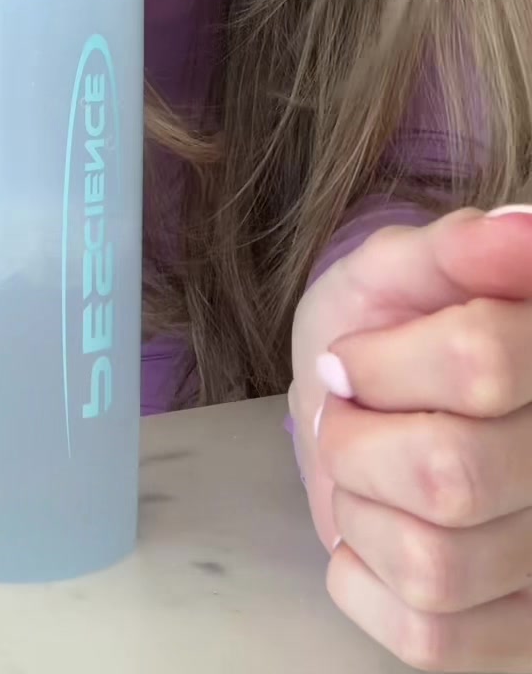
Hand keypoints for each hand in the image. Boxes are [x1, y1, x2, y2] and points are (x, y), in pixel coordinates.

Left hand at [290, 206, 531, 670]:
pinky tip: (374, 534)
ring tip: (367, 475)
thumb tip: (522, 231)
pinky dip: (366, 582)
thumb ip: (454, 249)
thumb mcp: (401, 269)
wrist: (369, 405)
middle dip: (358, 441)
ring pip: (436, 566)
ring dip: (360, 512)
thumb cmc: (387, 327)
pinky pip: (430, 640)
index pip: (481, 361)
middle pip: (451, 474)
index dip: (384, 364)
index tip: (351, 361)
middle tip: (350, 418)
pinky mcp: (522, 639)